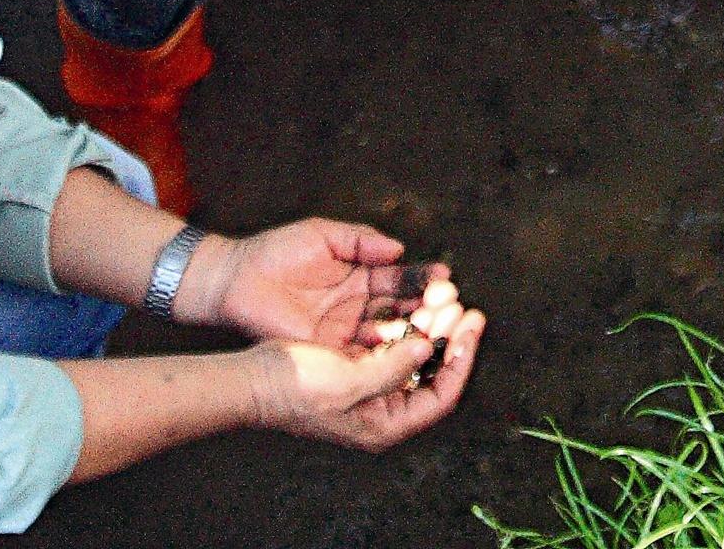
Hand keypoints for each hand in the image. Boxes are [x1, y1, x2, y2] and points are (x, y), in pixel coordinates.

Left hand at [196, 217, 448, 355]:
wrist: (235, 281)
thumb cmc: (275, 252)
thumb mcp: (323, 236)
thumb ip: (361, 241)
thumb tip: (399, 249)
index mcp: (361, 276)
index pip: (401, 280)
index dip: (424, 281)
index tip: (447, 279)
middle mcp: (359, 305)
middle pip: (402, 310)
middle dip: (428, 310)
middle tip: (452, 309)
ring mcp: (346, 330)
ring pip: (389, 334)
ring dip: (413, 334)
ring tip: (438, 331)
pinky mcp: (329, 350)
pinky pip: (364, 355)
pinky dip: (386, 355)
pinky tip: (406, 353)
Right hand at [246, 303, 484, 452]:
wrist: (251, 381)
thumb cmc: (295, 388)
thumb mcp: (348, 381)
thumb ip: (391, 368)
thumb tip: (427, 348)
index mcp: (385, 425)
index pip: (441, 396)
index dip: (461, 360)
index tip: (471, 325)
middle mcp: (383, 410)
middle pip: (433, 374)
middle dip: (450, 338)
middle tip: (463, 305)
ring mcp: (371, 390)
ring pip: (416, 357)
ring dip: (431, 327)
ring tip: (444, 298)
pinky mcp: (358, 370)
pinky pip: (395, 347)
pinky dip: (408, 326)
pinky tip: (415, 303)